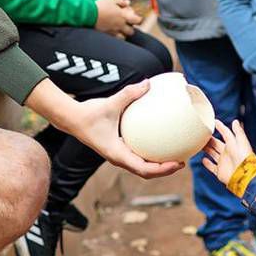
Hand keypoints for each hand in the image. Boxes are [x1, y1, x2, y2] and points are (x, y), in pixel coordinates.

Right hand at [28, 79, 182, 178]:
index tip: (178, 163)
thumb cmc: (88, 113)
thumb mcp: (110, 103)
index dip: (162, 169)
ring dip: (158, 164)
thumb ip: (129, 94)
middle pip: (146, 172)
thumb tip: (148, 83)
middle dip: (165, 170)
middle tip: (183, 161)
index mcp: (118, 154)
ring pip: (142, 166)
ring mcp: (119, 154)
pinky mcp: (118, 148)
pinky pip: (138, 154)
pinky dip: (150, 153)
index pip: (144, 169)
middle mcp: (119, 158)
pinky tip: (160, 140)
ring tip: (175, 155)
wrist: (72, 119)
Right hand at [95, 0, 140, 37]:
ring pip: (123, 37)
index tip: (135, 18)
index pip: (137, 21)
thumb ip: (121, 2)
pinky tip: (112, 32)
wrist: (89, 14)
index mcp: (123, 16)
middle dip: (130, 28)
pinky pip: (115, 39)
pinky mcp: (107, 35)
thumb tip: (128, 3)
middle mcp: (120, 25)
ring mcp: (114, 31)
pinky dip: (115, 36)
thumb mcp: (112, 0)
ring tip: (118, 29)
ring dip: (123, 33)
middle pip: (131, 31)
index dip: (138, 19)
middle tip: (125, 23)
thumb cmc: (100, 6)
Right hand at [201, 119, 254, 185]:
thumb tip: (235, 121)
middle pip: (216, 144)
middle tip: (201, 135)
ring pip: (213, 154)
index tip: (212, 123)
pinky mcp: (219, 172)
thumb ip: (236, 131)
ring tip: (199, 145)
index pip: (224, 135)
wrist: (244, 175)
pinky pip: (212, 167)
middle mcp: (227, 153)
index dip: (219, 129)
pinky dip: (207, 164)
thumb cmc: (244, 157)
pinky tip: (203, 159)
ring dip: (206, 149)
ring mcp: (223, 163)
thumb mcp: (240, 140)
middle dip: (209, 140)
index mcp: (232, 145)